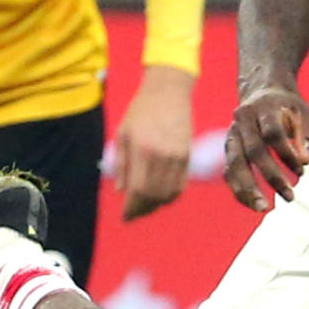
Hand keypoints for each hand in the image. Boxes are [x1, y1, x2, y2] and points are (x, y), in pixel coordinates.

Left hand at [112, 64, 195, 221]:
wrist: (169, 90)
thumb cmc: (141, 110)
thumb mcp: (123, 133)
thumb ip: (121, 163)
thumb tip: (121, 191)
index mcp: (142, 150)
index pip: (137, 190)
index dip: (131, 208)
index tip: (124, 217)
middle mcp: (162, 156)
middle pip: (153, 196)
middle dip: (142, 210)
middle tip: (133, 214)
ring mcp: (177, 156)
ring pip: (168, 193)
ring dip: (155, 205)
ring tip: (144, 207)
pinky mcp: (187, 155)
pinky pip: (180, 184)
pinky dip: (169, 195)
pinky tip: (159, 196)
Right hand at [223, 83, 308, 210]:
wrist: (262, 92)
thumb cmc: (288, 106)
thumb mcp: (303, 113)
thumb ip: (305, 136)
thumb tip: (304, 162)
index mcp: (263, 108)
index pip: (273, 133)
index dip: (287, 154)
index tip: (302, 170)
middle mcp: (243, 120)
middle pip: (253, 151)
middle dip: (271, 176)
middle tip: (289, 197)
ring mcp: (232, 134)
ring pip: (234, 164)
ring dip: (248, 188)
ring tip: (262, 208)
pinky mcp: (228, 147)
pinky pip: (229, 171)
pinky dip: (239, 189)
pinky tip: (253, 203)